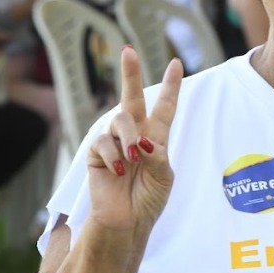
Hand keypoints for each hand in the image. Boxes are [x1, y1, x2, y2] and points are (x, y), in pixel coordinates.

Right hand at [84, 48, 183, 233]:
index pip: (164, 107)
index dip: (171, 86)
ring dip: (129, 137)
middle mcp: (134, 135)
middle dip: (131, 73)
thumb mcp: (164, 177)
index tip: (176, 63)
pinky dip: (114, 155)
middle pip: (133, 98)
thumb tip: (143, 140)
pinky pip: (103, 142)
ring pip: (120, 120)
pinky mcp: (97, 154)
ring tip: (133, 157)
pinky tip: (118, 170)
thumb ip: (158, 156)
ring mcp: (114, 142)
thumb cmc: (148, 200)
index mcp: (156, 138)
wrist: (127, 222)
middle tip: (128, 50)